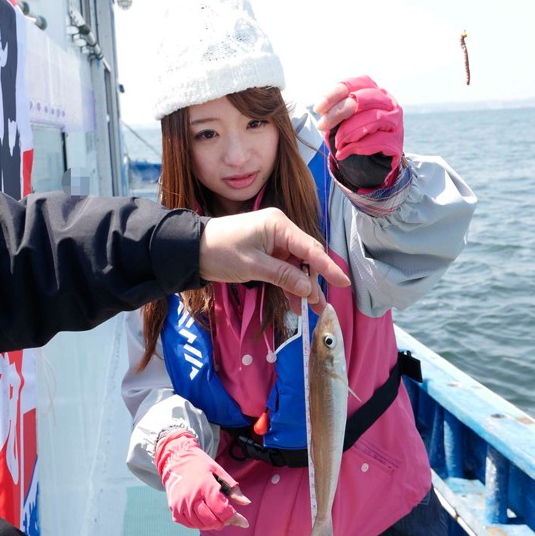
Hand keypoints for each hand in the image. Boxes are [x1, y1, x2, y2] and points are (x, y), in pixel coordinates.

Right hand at [155, 431, 249, 529]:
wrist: (175, 459)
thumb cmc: (199, 464)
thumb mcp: (218, 470)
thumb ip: (233, 488)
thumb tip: (246, 503)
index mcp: (205, 486)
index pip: (222, 510)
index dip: (235, 518)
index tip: (244, 522)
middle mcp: (192, 498)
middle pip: (212, 521)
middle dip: (224, 522)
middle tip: (229, 516)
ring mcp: (181, 505)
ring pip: (201, 525)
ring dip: (213, 524)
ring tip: (217, 515)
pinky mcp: (174, 510)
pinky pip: (190, 524)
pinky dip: (200, 524)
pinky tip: (204, 516)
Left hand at [199, 207, 349, 314]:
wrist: (192, 249)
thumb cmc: (220, 252)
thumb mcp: (254, 266)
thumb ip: (283, 276)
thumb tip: (308, 289)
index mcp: (278, 225)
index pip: (310, 248)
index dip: (328, 267)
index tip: (343, 283)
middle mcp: (279, 229)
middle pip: (305, 257)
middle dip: (312, 282)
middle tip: (318, 307)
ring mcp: (272, 239)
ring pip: (296, 265)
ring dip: (300, 286)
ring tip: (307, 310)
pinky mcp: (265, 249)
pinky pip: (284, 267)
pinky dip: (288, 284)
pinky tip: (292, 302)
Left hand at [314, 75, 403, 164]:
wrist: (370, 163)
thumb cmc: (354, 136)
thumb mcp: (341, 121)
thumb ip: (334, 112)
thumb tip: (321, 108)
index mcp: (373, 91)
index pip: (354, 84)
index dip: (333, 95)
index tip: (318, 109)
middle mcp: (388, 101)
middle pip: (361, 99)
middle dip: (338, 113)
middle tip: (322, 126)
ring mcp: (395, 121)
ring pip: (373, 119)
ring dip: (348, 132)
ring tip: (337, 143)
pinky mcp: (397, 141)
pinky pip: (378, 141)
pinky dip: (357, 147)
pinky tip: (344, 153)